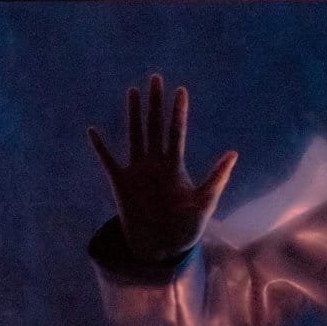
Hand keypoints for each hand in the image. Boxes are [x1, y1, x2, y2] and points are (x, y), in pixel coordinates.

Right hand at [88, 74, 237, 262]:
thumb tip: (233, 153)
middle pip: (155, 126)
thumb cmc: (187, 227)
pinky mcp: (120, 183)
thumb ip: (217, 178)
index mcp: (175, 166)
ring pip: (134, 135)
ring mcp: (137, 171)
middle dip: (156, 103)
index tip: (181, 90)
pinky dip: (100, 147)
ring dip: (133, 114)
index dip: (178, 112)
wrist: (163, 248)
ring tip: (133, 91)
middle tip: (156, 78)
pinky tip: (93, 131)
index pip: (177, 132)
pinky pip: (108, 161)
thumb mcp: (205, 203)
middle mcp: (156, 164)